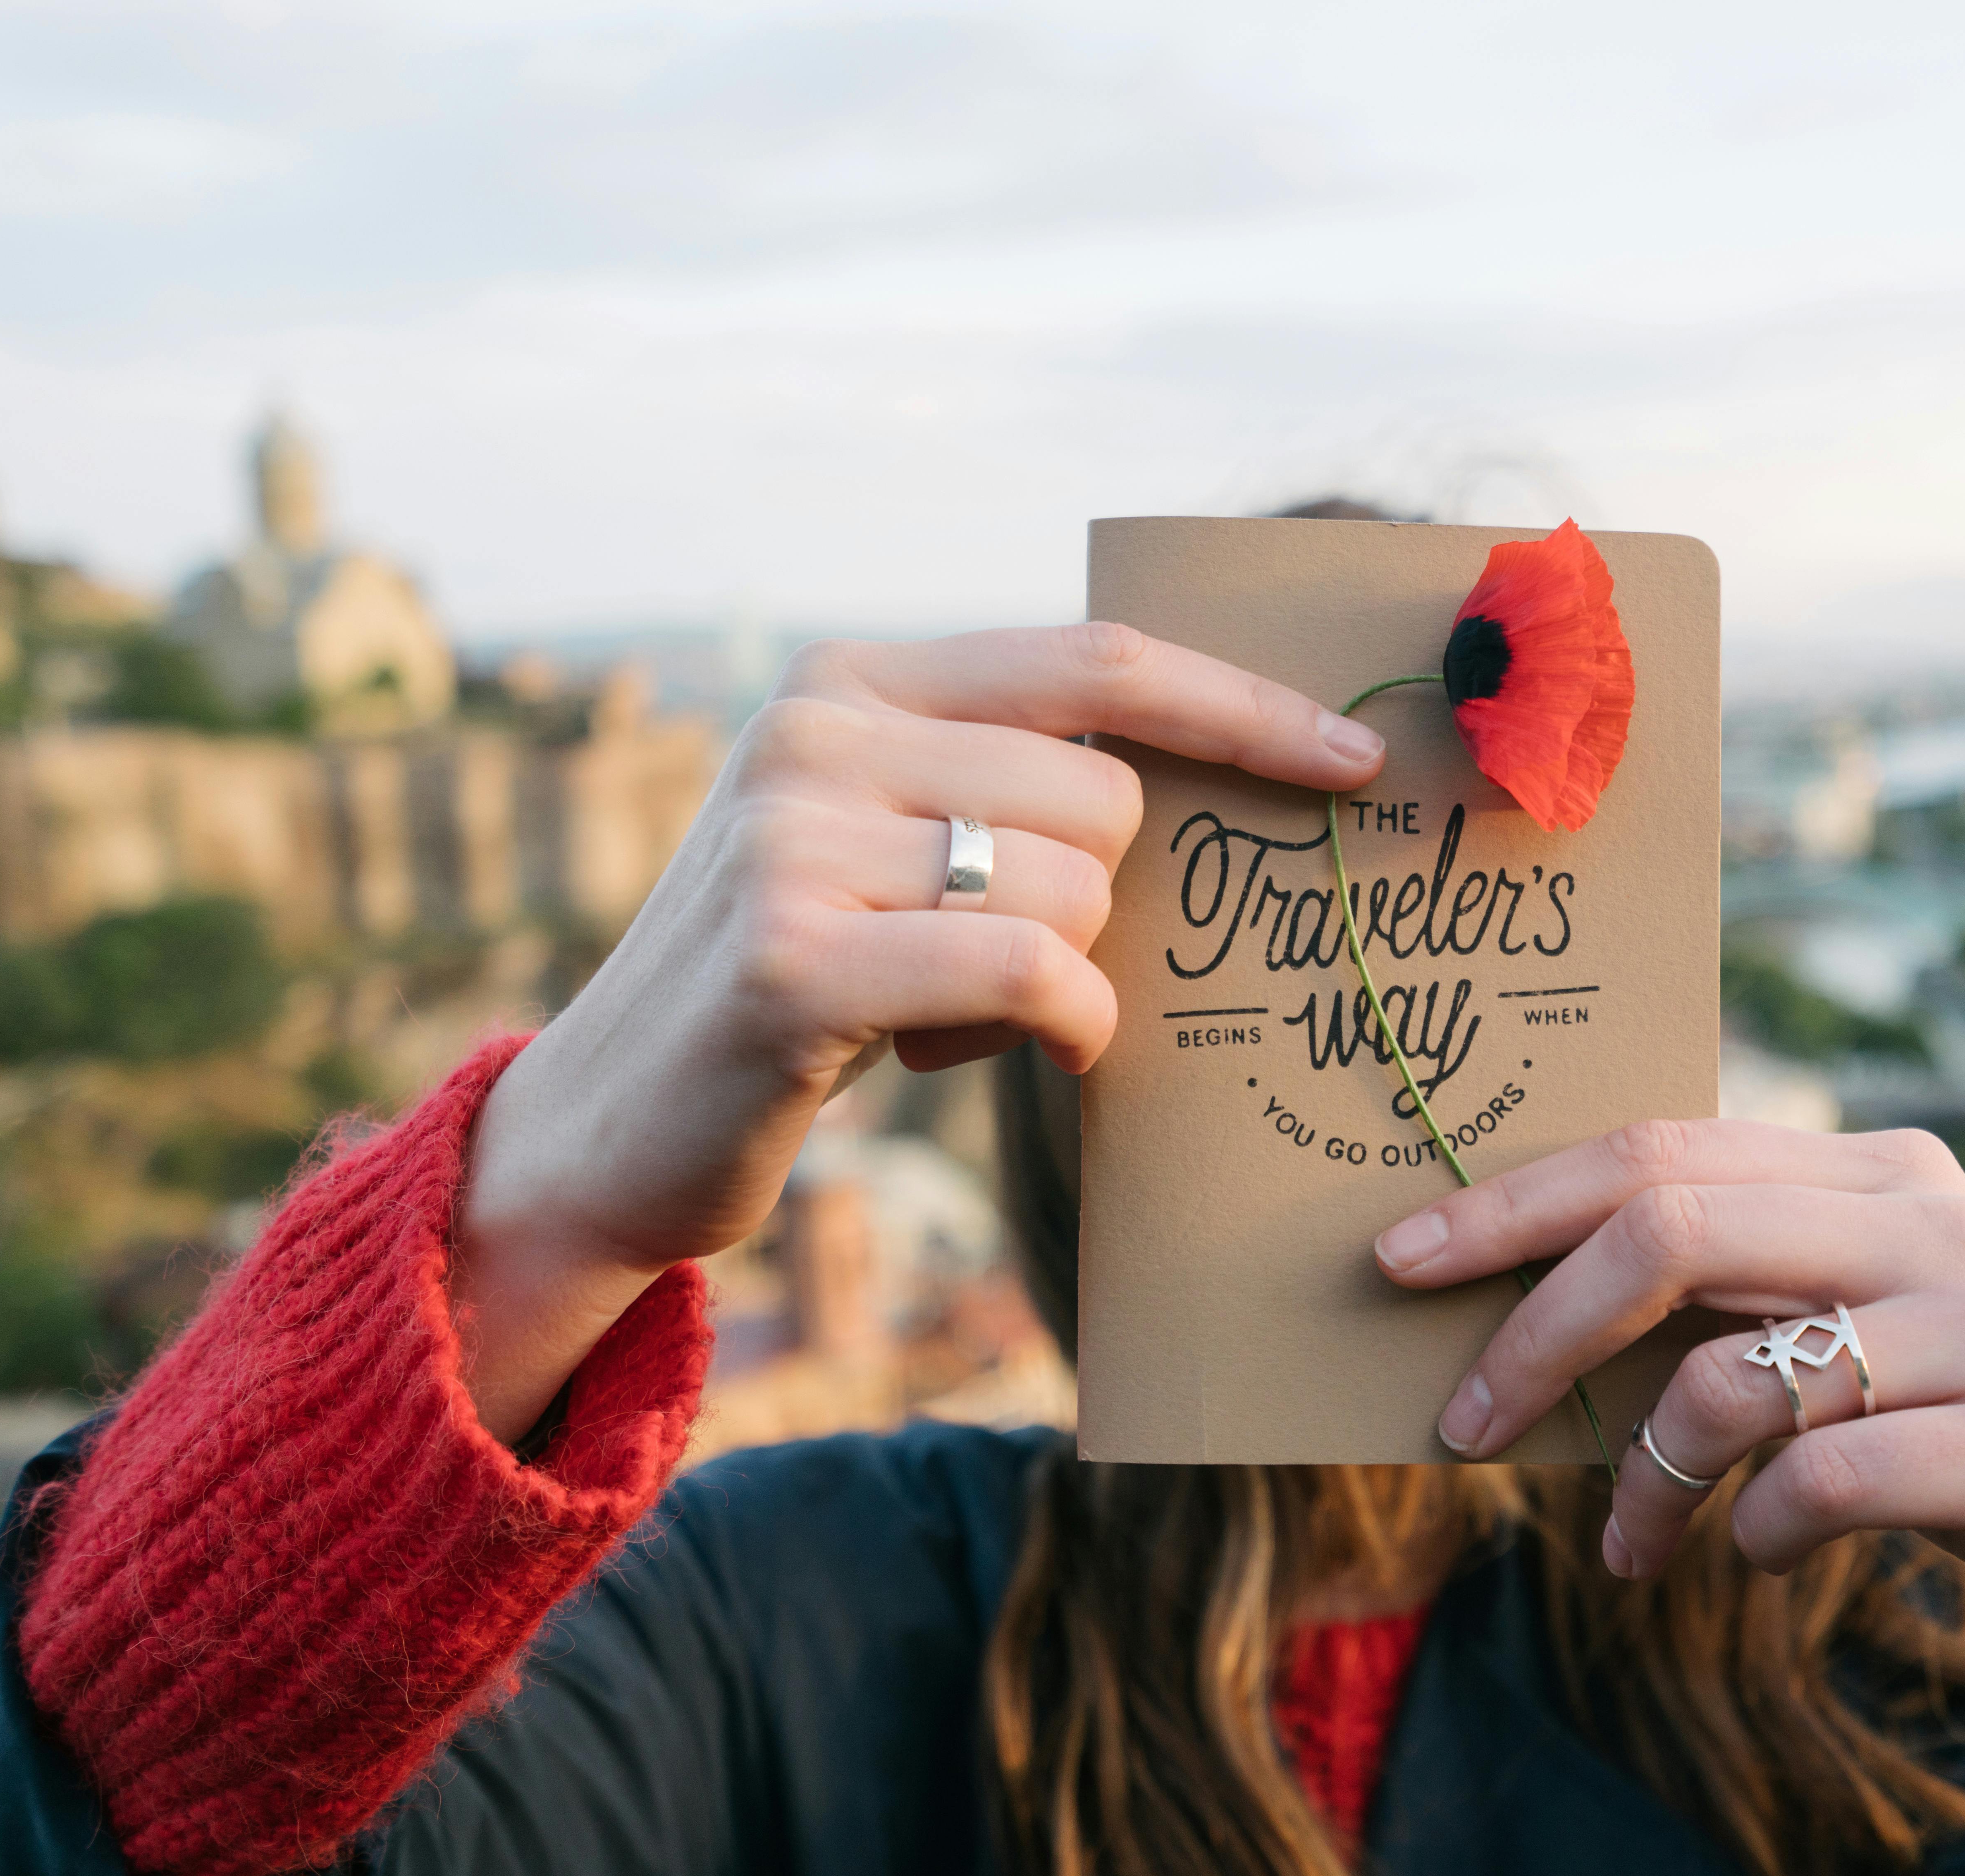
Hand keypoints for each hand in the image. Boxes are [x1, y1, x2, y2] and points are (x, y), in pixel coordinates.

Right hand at [453, 624, 1384, 1439]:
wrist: (612, 1126)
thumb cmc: (800, 986)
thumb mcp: (883, 841)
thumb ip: (1002, 781)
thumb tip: (1204, 772)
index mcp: (849, 681)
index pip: (1095, 660)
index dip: (1239, 706)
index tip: (1352, 754)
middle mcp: (814, 736)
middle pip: (1102, 795)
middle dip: (1100, 899)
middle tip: (1003, 959)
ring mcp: (795, 846)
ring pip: (1074, 890)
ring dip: (1066, 974)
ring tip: (956, 1010)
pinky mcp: (797, 966)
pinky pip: (1031, 977)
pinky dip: (1068, 1027)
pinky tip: (1022, 1053)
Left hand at [1370, 1119, 1964, 1753]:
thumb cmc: (1953, 1431)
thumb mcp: (1845, 1331)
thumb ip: (1729, 1292)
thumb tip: (1523, 1296)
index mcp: (1880, 1170)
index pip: (1659, 1152)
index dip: (1515, 1202)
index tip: (1399, 1261)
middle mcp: (1937, 1223)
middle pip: (1672, 1229)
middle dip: (1535, 1327)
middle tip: (1459, 1421)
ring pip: (1735, 1375)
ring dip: (1642, 1477)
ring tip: (1631, 1543)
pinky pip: (1820, 1480)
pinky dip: (1748, 1531)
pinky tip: (1751, 1555)